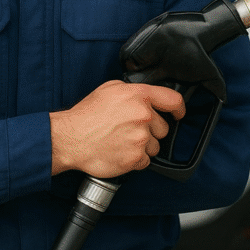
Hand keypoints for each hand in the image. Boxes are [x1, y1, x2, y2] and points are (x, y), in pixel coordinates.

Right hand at [49, 80, 185, 177]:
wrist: (71, 138)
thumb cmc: (87, 114)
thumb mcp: (110, 89)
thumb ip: (133, 91)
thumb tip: (146, 97)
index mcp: (139, 96)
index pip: (173, 101)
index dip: (179, 109)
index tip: (178, 114)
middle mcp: (144, 116)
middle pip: (164, 128)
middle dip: (151, 131)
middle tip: (129, 130)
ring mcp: (140, 138)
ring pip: (155, 146)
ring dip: (142, 146)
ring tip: (121, 141)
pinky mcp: (135, 158)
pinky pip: (145, 161)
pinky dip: (134, 159)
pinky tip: (119, 151)